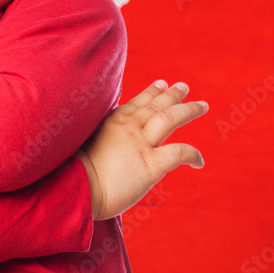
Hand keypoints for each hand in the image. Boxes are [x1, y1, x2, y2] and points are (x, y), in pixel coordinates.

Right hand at [75, 80, 206, 220]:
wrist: (72, 188)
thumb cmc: (71, 174)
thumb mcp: (79, 146)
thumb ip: (96, 142)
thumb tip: (98, 151)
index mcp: (110, 123)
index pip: (135, 103)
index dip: (150, 93)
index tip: (161, 84)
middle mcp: (127, 128)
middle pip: (155, 105)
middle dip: (172, 95)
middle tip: (183, 87)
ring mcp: (140, 144)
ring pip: (170, 119)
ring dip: (188, 110)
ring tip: (202, 105)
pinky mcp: (150, 164)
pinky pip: (179, 153)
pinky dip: (193, 155)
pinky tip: (199, 162)